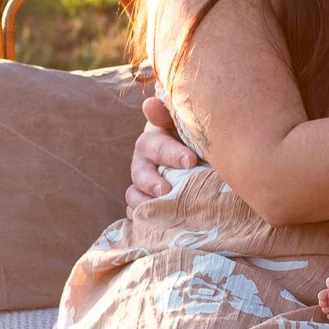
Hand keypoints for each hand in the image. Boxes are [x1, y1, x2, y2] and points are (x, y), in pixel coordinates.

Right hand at [125, 96, 197, 213]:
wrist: (195, 161)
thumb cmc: (190, 138)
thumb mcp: (185, 124)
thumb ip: (171, 114)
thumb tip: (150, 103)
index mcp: (154, 140)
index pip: (156, 144)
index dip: (171, 153)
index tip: (190, 161)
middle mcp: (144, 162)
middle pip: (141, 173)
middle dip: (153, 182)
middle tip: (167, 190)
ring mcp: (141, 184)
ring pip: (133, 194)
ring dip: (143, 203)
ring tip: (159, 210)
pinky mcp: (143, 202)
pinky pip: (135, 213)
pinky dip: (141, 219)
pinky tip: (152, 225)